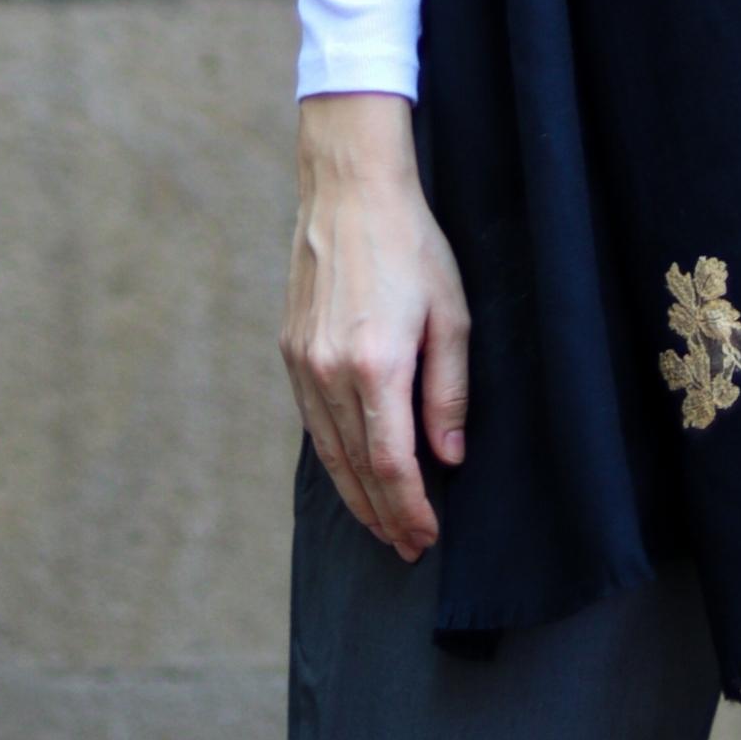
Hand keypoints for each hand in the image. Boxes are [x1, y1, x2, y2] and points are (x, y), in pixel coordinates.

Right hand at [280, 91, 470, 560]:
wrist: (348, 192)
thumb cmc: (410, 245)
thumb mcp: (449, 313)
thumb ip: (448, 391)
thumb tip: (448, 457)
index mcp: (375, 365)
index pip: (392, 464)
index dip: (410, 508)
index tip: (428, 536)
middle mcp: (330, 373)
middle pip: (356, 469)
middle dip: (384, 515)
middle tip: (407, 547)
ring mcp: (303, 364)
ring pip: (328, 453)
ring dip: (355, 496)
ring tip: (381, 524)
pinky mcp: (290, 352)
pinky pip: (311, 423)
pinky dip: (332, 458)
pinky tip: (350, 472)